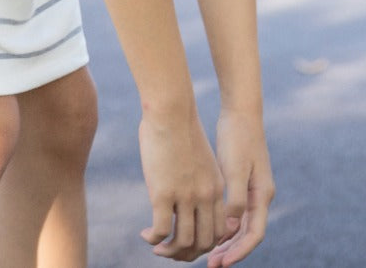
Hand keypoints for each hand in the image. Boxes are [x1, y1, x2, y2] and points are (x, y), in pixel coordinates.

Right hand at [139, 108, 225, 260]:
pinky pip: (162, 231)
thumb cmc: (180, 130)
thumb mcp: (198, 158)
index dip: (205, 243)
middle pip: (205, 242)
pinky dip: (154, 239)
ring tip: (157, 247)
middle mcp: (205, 195)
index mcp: (216, 187)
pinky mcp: (164, 194)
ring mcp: (186, 197)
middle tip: (170, 251)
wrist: (172, 112)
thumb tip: (187, 190)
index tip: (188, 240)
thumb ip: (197, 178)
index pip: (220, 229)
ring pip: (184, 242)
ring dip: (169, 251)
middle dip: (188, 254)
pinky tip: (146, 234)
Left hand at [205, 110, 275, 266]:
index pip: (254, 234)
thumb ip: (234, 199)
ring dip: (225, 242)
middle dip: (230, 251)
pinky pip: (233, 213)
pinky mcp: (242, 184)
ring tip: (205, 255)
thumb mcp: (236, 168)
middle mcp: (259, 196)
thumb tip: (229, 228)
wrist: (241, 113)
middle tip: (210, 265)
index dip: (239, 252)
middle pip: (247, 234)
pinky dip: (221, 225)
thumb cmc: (238, 137)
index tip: (221, 263)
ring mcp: (252, 191)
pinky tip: (205, 230)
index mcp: (262, 194)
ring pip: (240, 226)